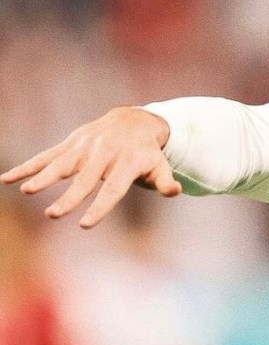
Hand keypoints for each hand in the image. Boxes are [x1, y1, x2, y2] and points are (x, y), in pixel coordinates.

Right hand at [0, 107, 181, 228]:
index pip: (112, 188)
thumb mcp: (159, 164)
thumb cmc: (147, 151)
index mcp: (127, 162)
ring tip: (27, 191)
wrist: (134, 120)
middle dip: (69, 197)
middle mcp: (104, 154)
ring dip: (43, 177)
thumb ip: (165, 180)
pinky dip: (28, 166)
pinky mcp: (71, 143)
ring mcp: (85, 147)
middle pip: (85, 179)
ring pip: (62, 164)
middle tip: (53, 215)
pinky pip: (47, 156)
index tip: (85, 224)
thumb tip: (176, 191)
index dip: (100, 206)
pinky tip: (7, 179)